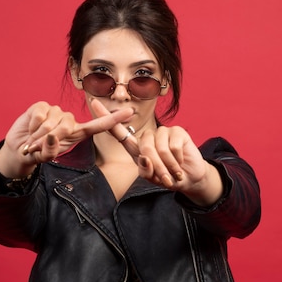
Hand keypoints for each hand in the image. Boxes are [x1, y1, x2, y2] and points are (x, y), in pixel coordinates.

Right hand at [0, 101, 132, 177]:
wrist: (19, 148)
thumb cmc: (38, 153)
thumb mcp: (46, 156)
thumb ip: (51, 150)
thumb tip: (53, 135)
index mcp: (78, 133)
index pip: (99, 125)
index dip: (114, 119)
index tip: (131, 112)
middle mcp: (69, 120)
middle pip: (67, 126)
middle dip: (50, 140)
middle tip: (39, 148)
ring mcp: (56, 111)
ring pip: (51, 122)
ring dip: (39, 136)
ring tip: (34, 141)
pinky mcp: (42, 105)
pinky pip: (40, 114)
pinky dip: (32, 126)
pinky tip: (30, 129)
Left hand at [90, 100, 222, 205]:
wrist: (188, 178)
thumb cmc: (167, 177)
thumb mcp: (152, 178)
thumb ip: (145, 171)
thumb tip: (145, 157)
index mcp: (137, 146)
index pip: (118, 131)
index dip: (106, 117)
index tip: (93, 103)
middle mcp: (148, 136)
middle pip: (143, 147)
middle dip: (155, 167)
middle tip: (165, 179)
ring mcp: (163, 131)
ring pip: (158, 147)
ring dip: (167, 165)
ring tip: (174, 171)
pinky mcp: (177, 131)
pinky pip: (172, 146)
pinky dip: (177, 159)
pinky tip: (181, 161)